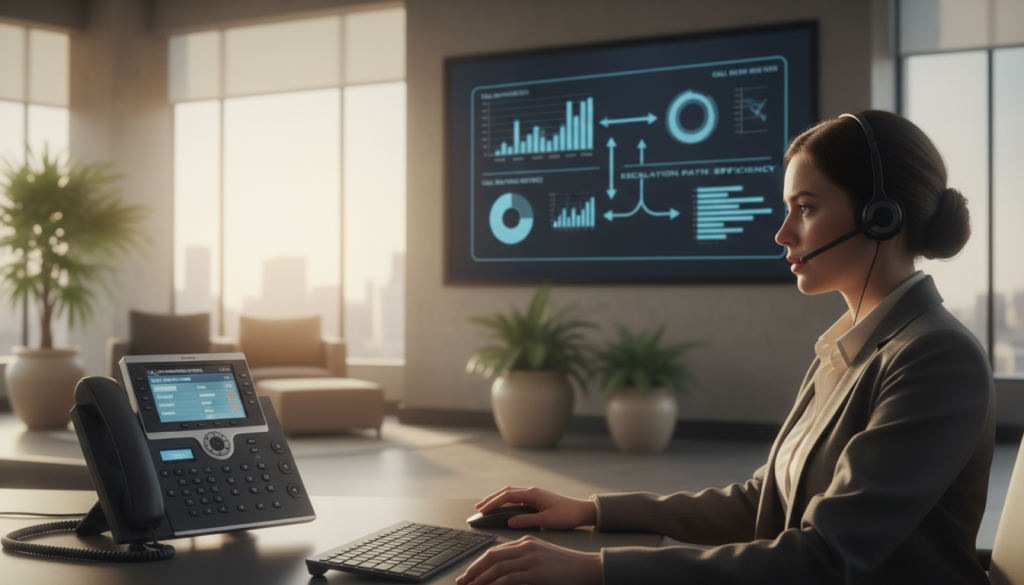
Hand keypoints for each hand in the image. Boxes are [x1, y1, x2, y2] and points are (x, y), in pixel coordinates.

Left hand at [455, 535, 601, 584]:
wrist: (587, 568)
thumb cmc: (566, 566)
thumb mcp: (541, 558)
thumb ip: (522, 562)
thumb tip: (503, 574)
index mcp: (526, 541)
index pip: (495, 551)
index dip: (478, 563)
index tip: (468, 574)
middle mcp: (526, 546)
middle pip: (491, 556)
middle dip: (473, 570)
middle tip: (462, 582)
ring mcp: (531, 558)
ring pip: (496, 568)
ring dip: (480, 580)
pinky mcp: (536, 572)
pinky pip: (508, 579)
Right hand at [475, 486, 596, 529]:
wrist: (582, 511)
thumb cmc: (567, 516)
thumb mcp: (546, 521)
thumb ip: (527, 520)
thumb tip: (510, 521)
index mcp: (533, 494)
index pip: (507, 496)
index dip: (493, 503)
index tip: (482, 510)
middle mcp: (532, 491)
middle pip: (506, 491)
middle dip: (491, 499)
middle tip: (478, 507)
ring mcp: (534, 493)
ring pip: (511, 493)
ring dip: (497, 499)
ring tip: (486, 506)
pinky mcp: (537, 498)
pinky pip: (517, 497)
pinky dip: (506, 501)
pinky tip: (503, 507)